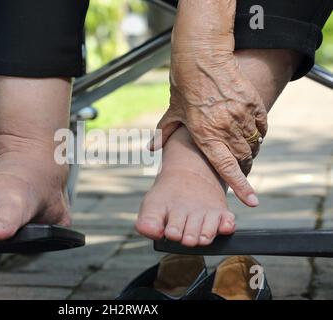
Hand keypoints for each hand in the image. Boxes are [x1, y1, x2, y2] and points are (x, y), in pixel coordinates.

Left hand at [150, 0, 266, 206]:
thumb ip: (165, 133)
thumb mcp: (173, 111)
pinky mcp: (252, 104)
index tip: (252, 201)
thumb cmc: (184, 86)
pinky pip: (261, 126)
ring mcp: (241, 115)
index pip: (226, 168)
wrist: (201, 58)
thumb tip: (152, 150)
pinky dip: (258, 133)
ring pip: (253, 143)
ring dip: (250, 150)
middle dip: (242, 166)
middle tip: (238, 166)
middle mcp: (225, 129)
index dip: (240, 186)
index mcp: (205, 135)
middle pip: (242, 158)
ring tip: (241, 148)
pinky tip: (249, 131)